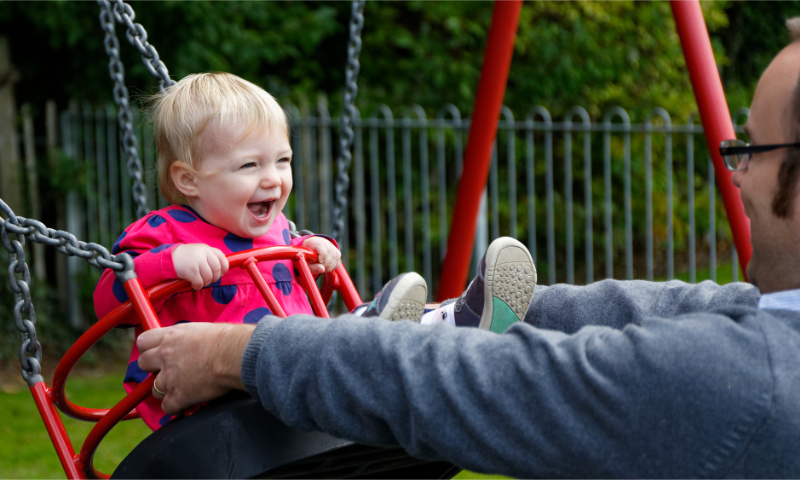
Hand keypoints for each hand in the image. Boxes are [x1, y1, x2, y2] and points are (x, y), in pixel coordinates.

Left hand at [137, 322, 255, 414]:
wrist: (235, 354)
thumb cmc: (229, 340)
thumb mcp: (203, 329)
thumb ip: (189, 337)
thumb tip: (193, 342)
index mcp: (172, 336)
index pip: (144, 341)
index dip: (148, 349)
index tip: (155, 354)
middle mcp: (166, 355)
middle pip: (143, 364)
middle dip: (152, 369)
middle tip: (166, 371)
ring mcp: (170, 377)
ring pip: (154, 390)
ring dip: (166, 391)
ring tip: (182, 389)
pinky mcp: (178, 395)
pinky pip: (167, 407)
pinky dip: (175, 407)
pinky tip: (186, 403)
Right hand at [172, 244, 228, 289]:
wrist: (168, 258)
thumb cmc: (186, 257)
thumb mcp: (199, 251)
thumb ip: (209, 257)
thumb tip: (221, 270)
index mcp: (206, 249)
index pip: (222, 257)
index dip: (224, 267)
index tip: (221, 273)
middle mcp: (203, 254)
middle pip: (216, 269)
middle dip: (215, 277)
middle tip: (209, 280)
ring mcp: (197, 262)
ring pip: (209, 277)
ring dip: (206, 283)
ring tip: (200, 282)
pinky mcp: (191, 271)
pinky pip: (200, 282)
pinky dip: (198, 286)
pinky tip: (194, 285)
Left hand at [302, 236, 340, 274]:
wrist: (311, 247)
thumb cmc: (307, 256)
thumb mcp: (306, 262)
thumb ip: (312, 267)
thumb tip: (322, 269)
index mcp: (317, 243)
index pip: (323, 253)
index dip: (321, 261)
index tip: (318, 263)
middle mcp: (326, 243)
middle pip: (330, 258)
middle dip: (324, 266)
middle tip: (318, 267)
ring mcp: (333, 248)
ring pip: (335, 261)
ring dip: (328, 268)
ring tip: (321, 267)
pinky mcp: (337, 252)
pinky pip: (337, 263)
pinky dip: (332, 267)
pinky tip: (326, 267)